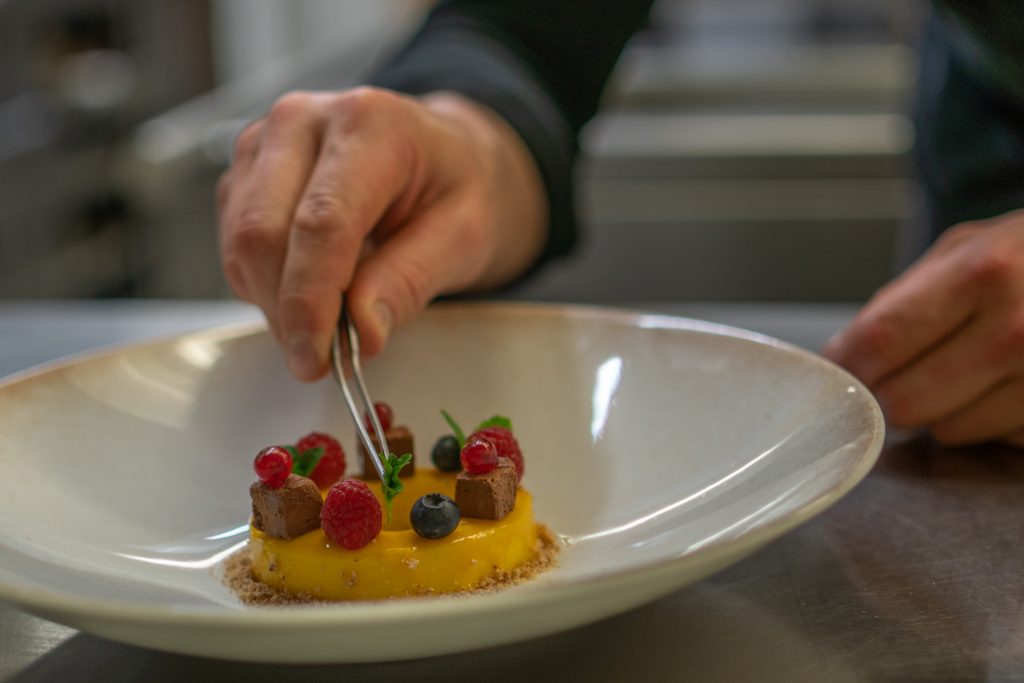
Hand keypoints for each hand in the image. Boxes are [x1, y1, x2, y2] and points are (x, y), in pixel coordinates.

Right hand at [217, 88, 545, 380]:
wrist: (444, 154)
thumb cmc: (459, 189)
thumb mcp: (464, 236)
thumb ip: (411, 279)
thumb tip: (361, 330)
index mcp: (370, 124)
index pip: (322, 223)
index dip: (311, 300)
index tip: (316, 358)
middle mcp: (303, 120)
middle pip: (264, 233)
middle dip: (287, 311)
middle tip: (320, 359)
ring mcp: (265, 142)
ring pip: (240, 244)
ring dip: (274, 303)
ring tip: (325, 324)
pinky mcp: (246, 171)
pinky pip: (235, 245)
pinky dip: (265, 286)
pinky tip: (310, 291)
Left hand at [824, 209, 1023, 445]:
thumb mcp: (968, 249)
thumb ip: (901, 300)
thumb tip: (843, 355)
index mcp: (982, 273)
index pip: (880, 341)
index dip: (848, 366)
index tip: (836, 374)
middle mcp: (1019, 329)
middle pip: (906, 401)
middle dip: (888, 396)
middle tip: (897, 377)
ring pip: (948, 432)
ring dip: (941, 411)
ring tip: (968, 372)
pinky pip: (997, 442)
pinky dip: (989, 423)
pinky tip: (1006, 387)